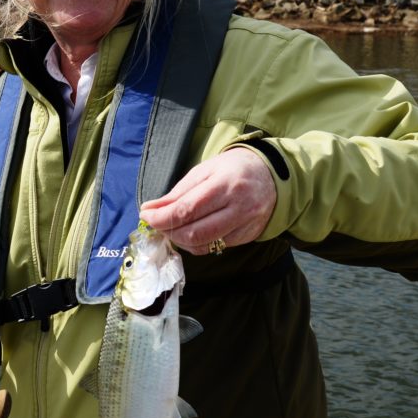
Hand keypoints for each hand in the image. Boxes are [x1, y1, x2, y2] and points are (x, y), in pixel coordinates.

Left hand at [139, 146, 276, 255]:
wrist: (271, 176)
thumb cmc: (232, 169)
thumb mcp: (204, 171)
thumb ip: (178, 193)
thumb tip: (151, 209)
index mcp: (225, 185)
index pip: (187, 209)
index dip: (162, 217)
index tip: (146, 215)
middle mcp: (238, 208)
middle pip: (195, 232)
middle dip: (168, 231)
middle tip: (157, 224)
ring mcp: (245, 225)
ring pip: (204, 245)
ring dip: (180, 241)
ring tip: (171, 228)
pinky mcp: (247, 237)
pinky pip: (215, 248)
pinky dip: (196, 244)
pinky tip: (189, 233)